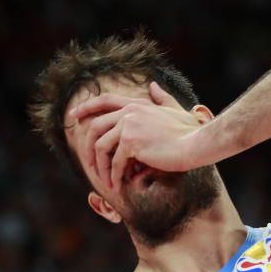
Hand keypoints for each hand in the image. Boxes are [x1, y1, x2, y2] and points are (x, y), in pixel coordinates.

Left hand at [70, 83, 205, 188]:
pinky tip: (118, 185)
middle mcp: (129, 111)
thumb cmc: (190, 131)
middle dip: (88, 148)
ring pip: (101, 147)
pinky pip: (115, 162)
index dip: (87, 107)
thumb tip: (153, 86)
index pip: (104, 101)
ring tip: (106, 181)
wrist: (196, 143)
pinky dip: (114, 176)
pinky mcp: (131, 142)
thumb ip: (162, 98)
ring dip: (102, 167)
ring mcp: (129, 125)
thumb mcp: (175, 110)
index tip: (73, 116)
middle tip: (89, 165)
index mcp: (137, 103)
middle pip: (95, 127)